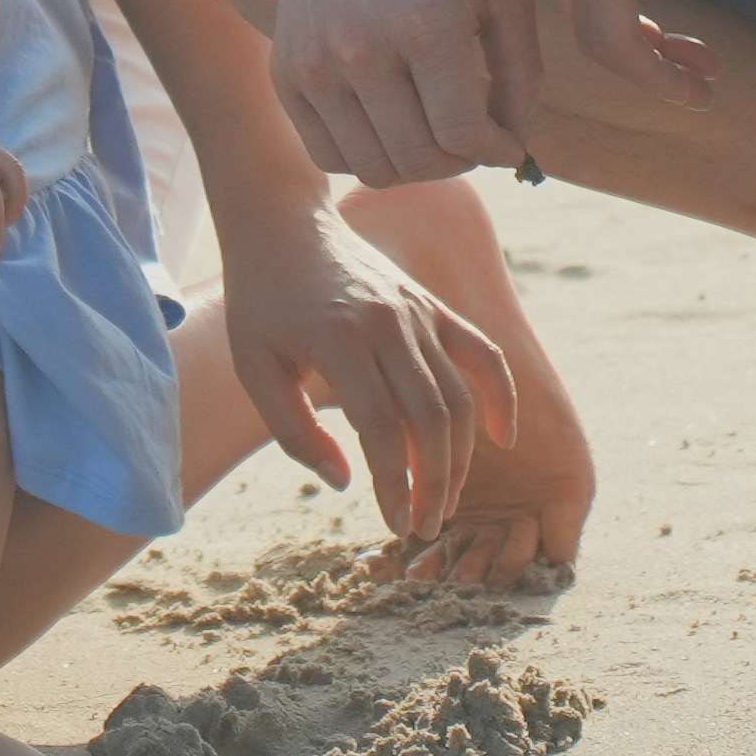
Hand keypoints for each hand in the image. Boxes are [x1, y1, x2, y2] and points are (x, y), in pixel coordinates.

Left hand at [203, 210, 525, 541]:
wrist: (283, 226)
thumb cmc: (259, 303)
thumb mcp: (254, 369)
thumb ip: (294, 432)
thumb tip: (345, 483)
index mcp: (340, 341)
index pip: (382, 427)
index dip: (394, 483)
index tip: (394, 524)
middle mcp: (389, 325)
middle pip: (431, 419)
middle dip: (434, 483)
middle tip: (424, 528)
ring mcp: (418, 313)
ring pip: (459, 396)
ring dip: (459, 457)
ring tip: (443, 500)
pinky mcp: (433, 306)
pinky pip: (483, 353)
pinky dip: (500, 396)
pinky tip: (501, 438)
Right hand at [263, 0, 554, 185]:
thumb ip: (523, 70)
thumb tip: (512, 147)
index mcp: (426, 20)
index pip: (463, 133)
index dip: (499, 149)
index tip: (510, 141)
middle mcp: (360, 47)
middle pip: (418, 159)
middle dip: (461, 161)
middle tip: (474, 135)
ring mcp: (313, 62)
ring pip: (372, 168)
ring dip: (414, 164)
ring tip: (434, 130)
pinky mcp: (284, 70)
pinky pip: (327, 154)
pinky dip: (366, 154)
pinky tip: (390, 121)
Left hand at [540, 0, 747, 105]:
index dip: (637, 22)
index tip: (683, 45)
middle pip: (592, 15)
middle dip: (647, 55)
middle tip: (697, 79)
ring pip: (599, 38)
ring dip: (651, 74)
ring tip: (699, 93)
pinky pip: (614, 38)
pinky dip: (649, 70)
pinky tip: (686, 84)